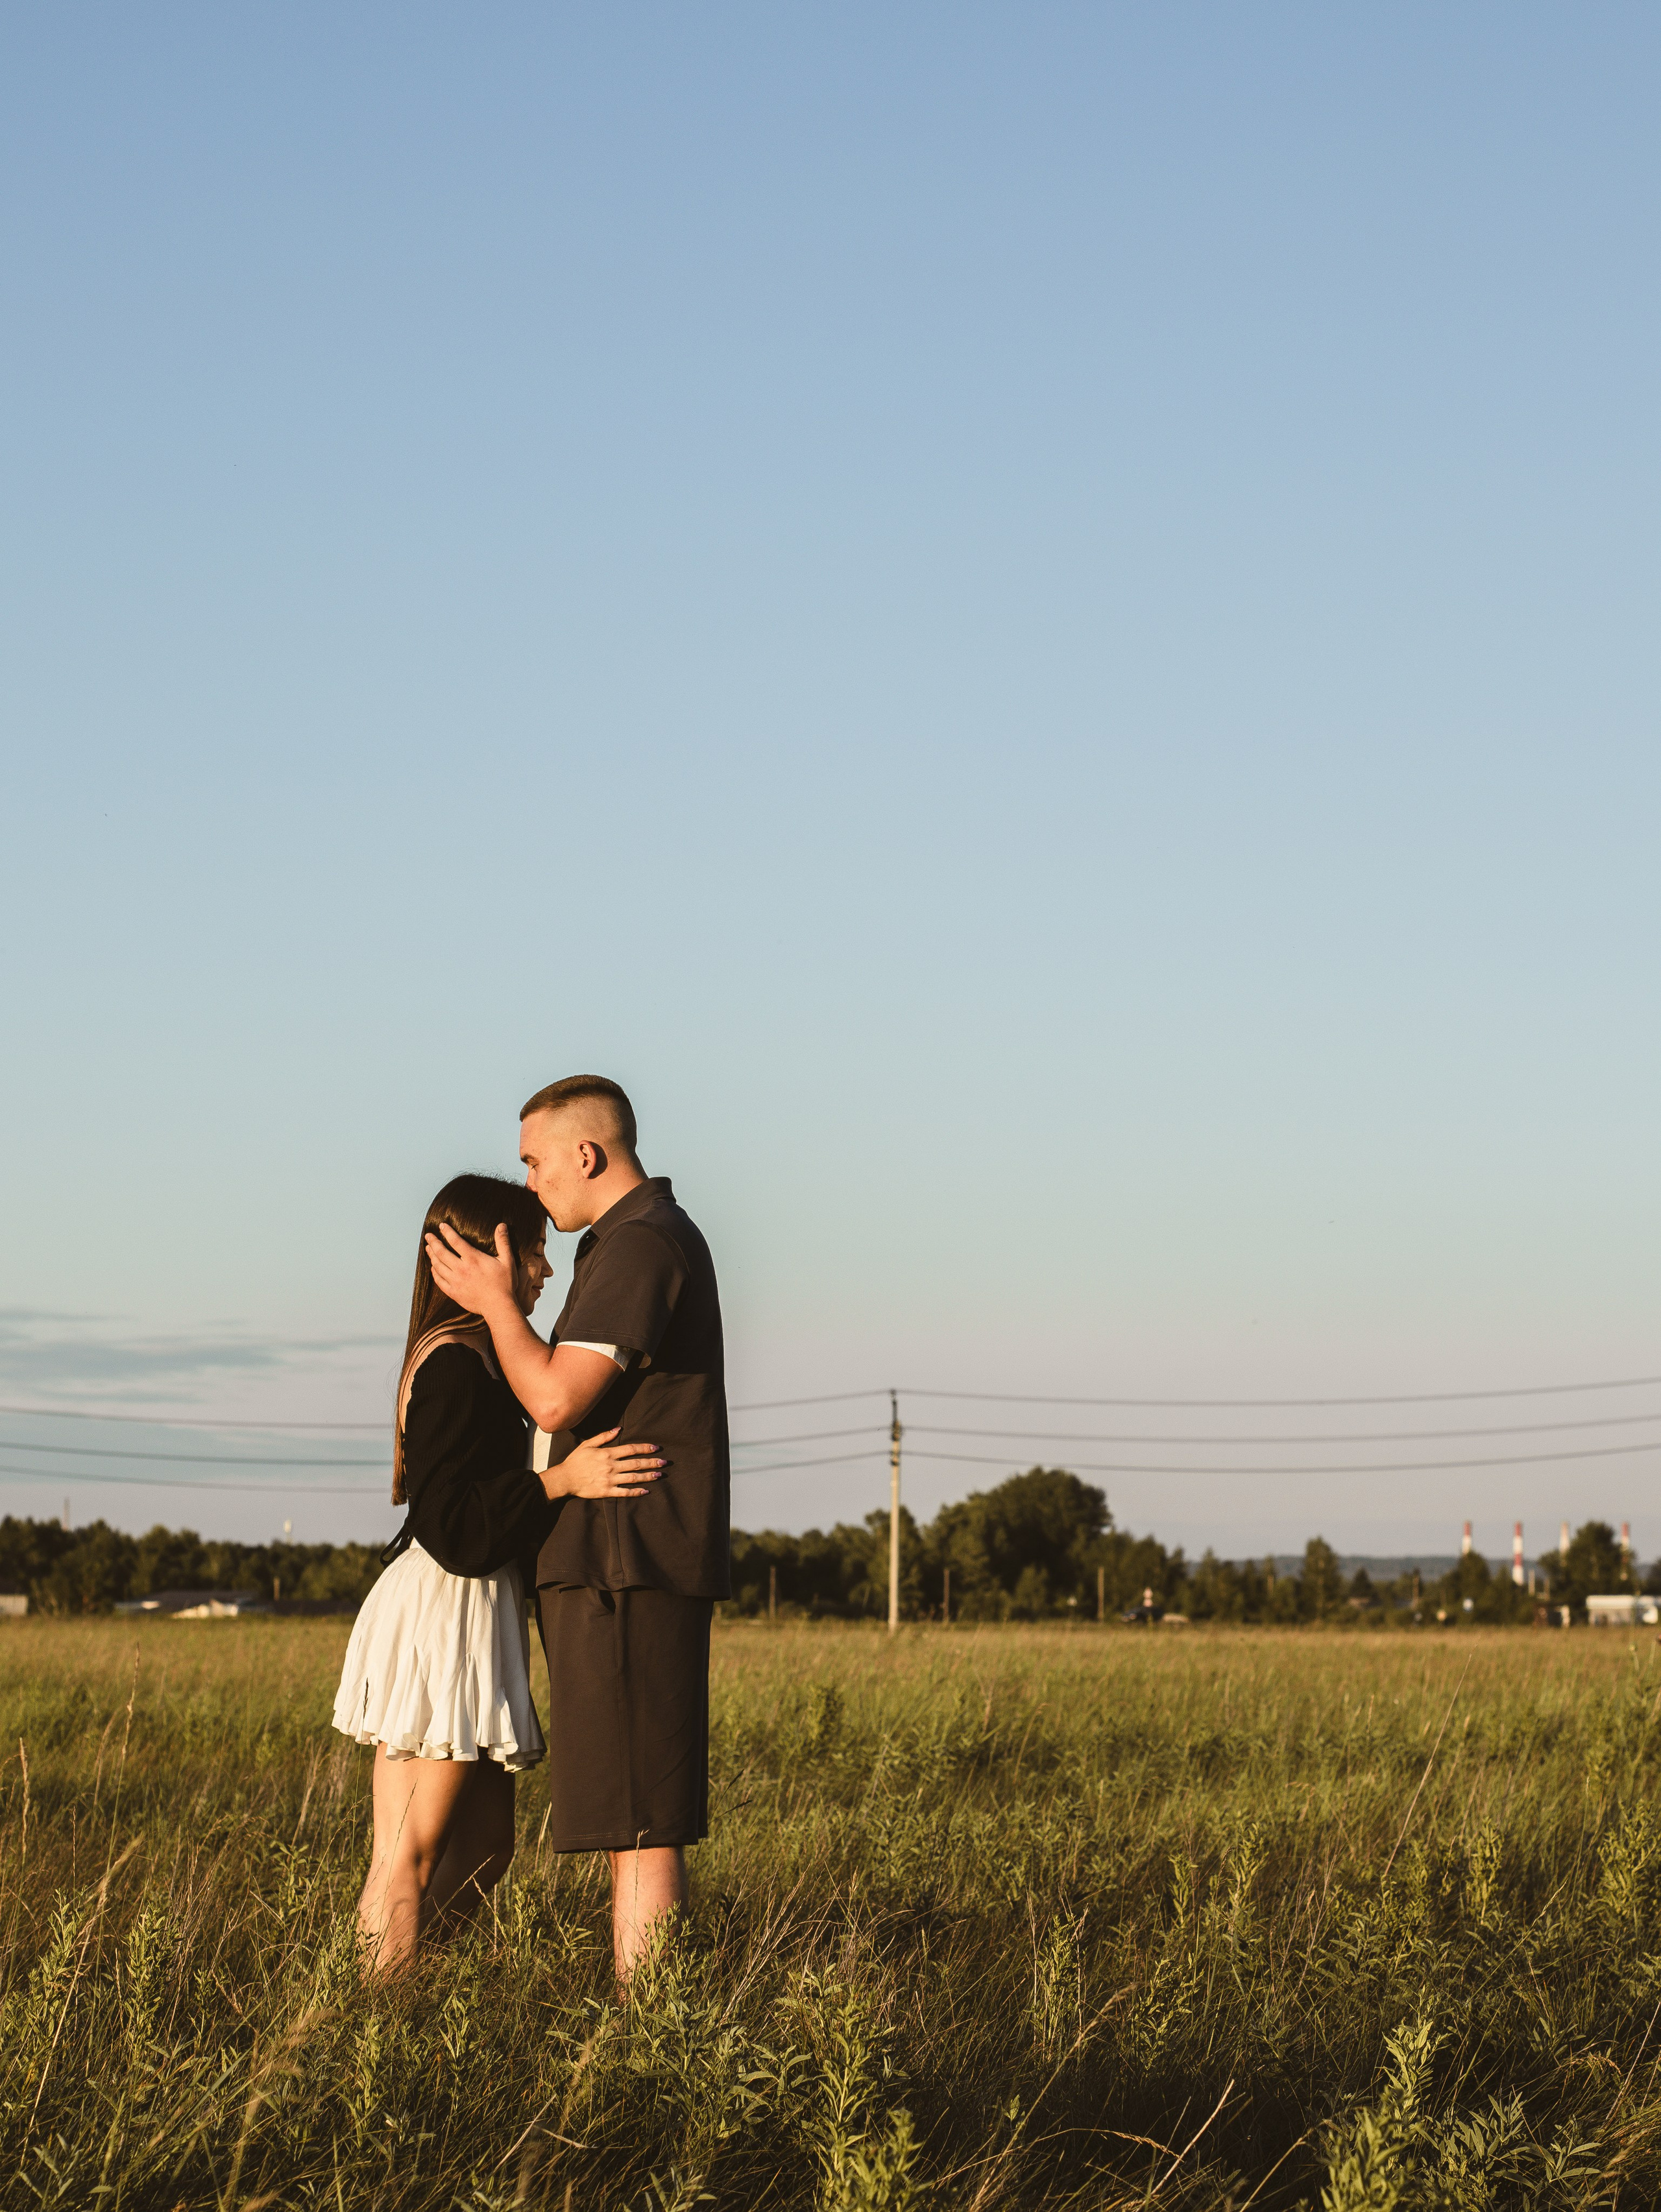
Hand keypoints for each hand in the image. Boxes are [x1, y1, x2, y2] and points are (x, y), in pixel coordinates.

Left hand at [425, 1221, 515, 1315]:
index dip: (447, 1232)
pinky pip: (439, 1281)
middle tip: (428, 1236)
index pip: (455, 1241)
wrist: (498, 1307)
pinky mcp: (454, 1293)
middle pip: (442, 1252)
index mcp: (473, 1259)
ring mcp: (456, 1282)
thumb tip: (501, 1225)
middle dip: (433, 1242)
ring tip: (428, 1248)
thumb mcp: (507, 1261)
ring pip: (438, 1266)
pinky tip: (433, 1268)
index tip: (441, 1225)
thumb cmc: (504, 1284)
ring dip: (432, 1256)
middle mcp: (461, 1269)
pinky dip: (434, 1273)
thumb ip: (503, 1242)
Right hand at [543, 1427, 664, 1501]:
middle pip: (636, 1463)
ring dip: (648, 1476)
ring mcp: (609, 1480)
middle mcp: (610, 1466)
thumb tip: (618, 1428)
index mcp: (607, 1453)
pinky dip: (636, 1492)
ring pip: (633, 1478)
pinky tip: (646, 1491)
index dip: (644, 1448)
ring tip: (660, 1475)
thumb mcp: (588, 1444)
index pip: (630, 1449)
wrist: (565, 1478)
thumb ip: (603, 1437)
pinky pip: (624, 1492)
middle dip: (652, 1462)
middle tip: (664, 1462)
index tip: (656, 1447)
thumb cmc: (576, 1460)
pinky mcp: (606, 1491)